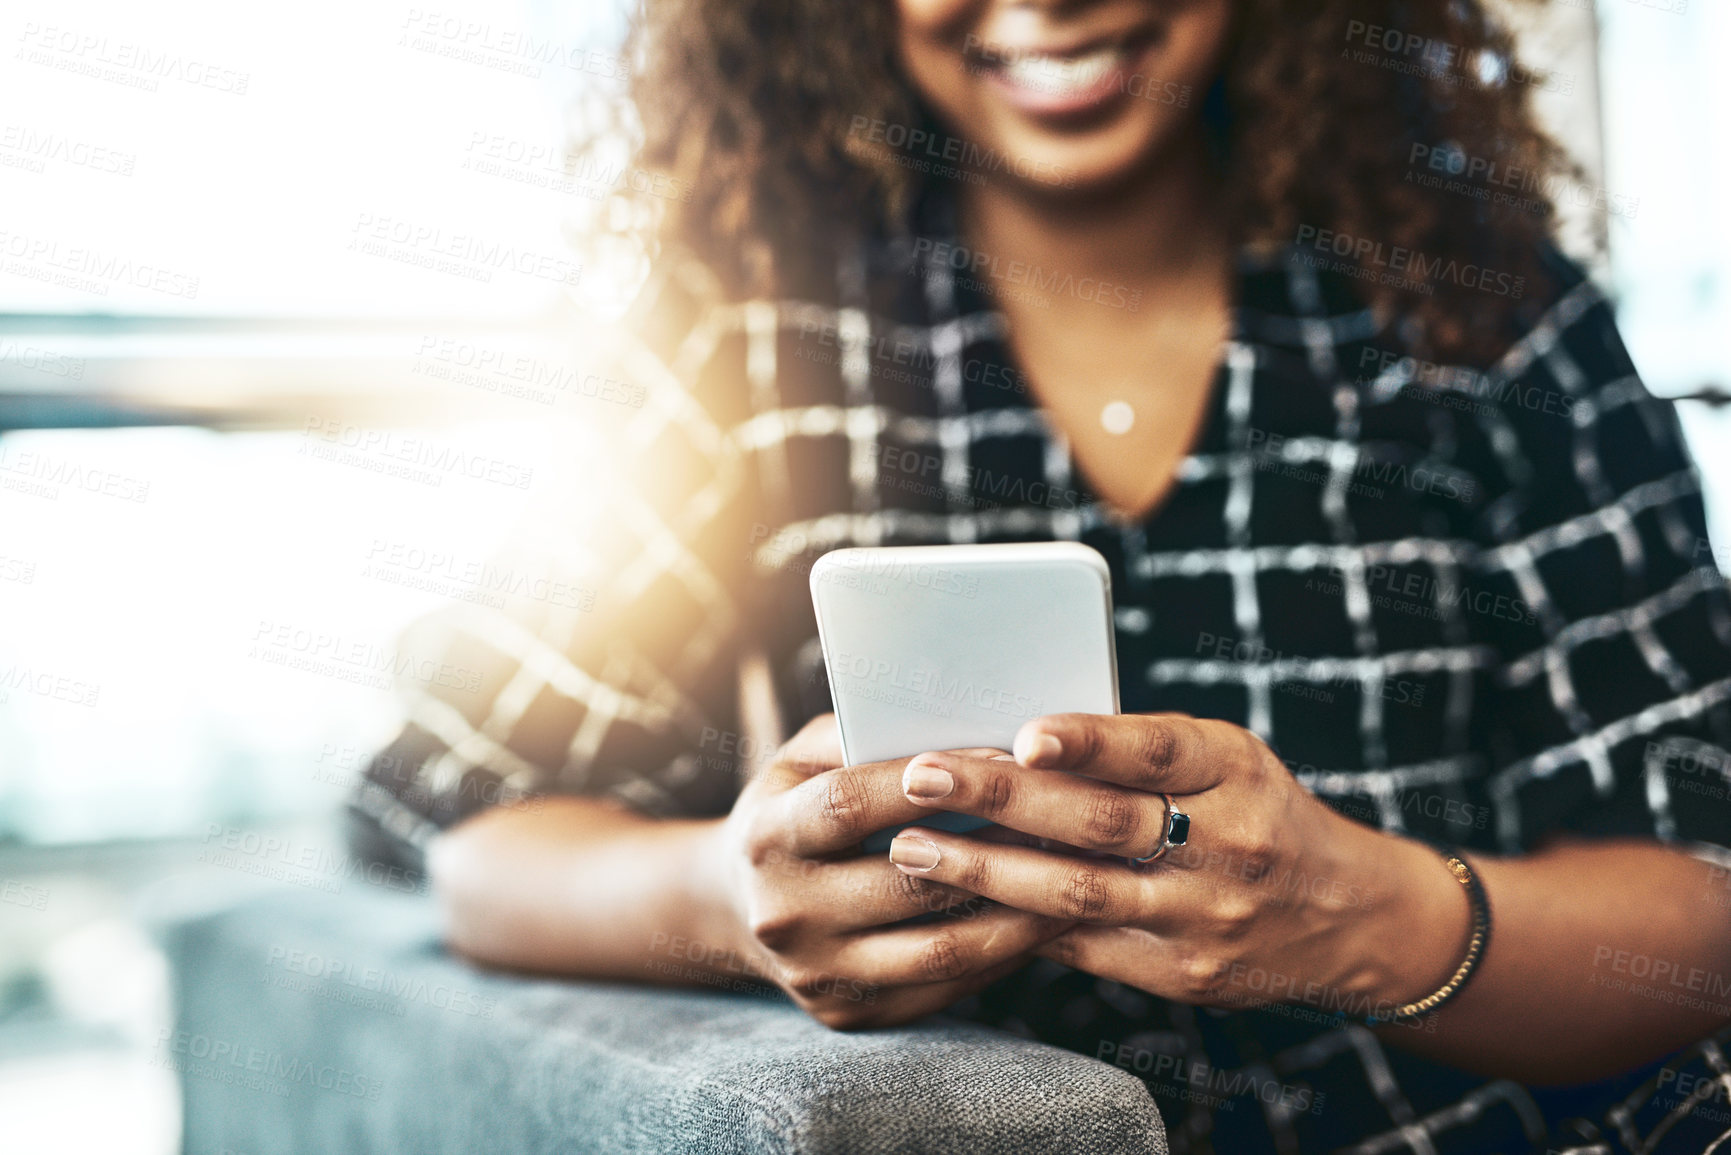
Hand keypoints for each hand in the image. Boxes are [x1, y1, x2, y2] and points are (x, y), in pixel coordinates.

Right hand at [703, 714, 1071, 1028]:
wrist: (739, 905)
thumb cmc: (793, 806)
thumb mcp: (802, 759)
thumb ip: (859, 734)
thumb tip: (949, 716)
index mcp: (765, 837)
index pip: (848, 806)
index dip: (923, 782)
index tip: (1000, 757)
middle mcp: (783, 913)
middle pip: (906, 884)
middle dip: (996, 851)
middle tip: (1068, 823)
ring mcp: (817, 973)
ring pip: (938, 948)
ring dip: (1019, 915)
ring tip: (1076, 880)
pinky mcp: (850, 1013)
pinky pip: (943, 987)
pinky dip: (1002, 955)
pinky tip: (1045, 923)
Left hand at [884, 712, 1470, 1019]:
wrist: (1350, 915)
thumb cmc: (1258, 810)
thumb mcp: (1227, 759)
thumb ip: (1141, 749)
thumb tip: (1016, 737)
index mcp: (1236, 770)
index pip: (1158, 750)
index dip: (1090, 741)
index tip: (1025, 731)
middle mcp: (1227, 843)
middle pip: (1100, 821)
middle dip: (1000, 798)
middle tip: (919, 775)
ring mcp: (1205, 916)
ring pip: (1078, 892)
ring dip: (984, 868)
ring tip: (911, 846)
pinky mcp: (1184, 974)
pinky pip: (1083, 946)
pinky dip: (1015, 922)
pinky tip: (955, 902)